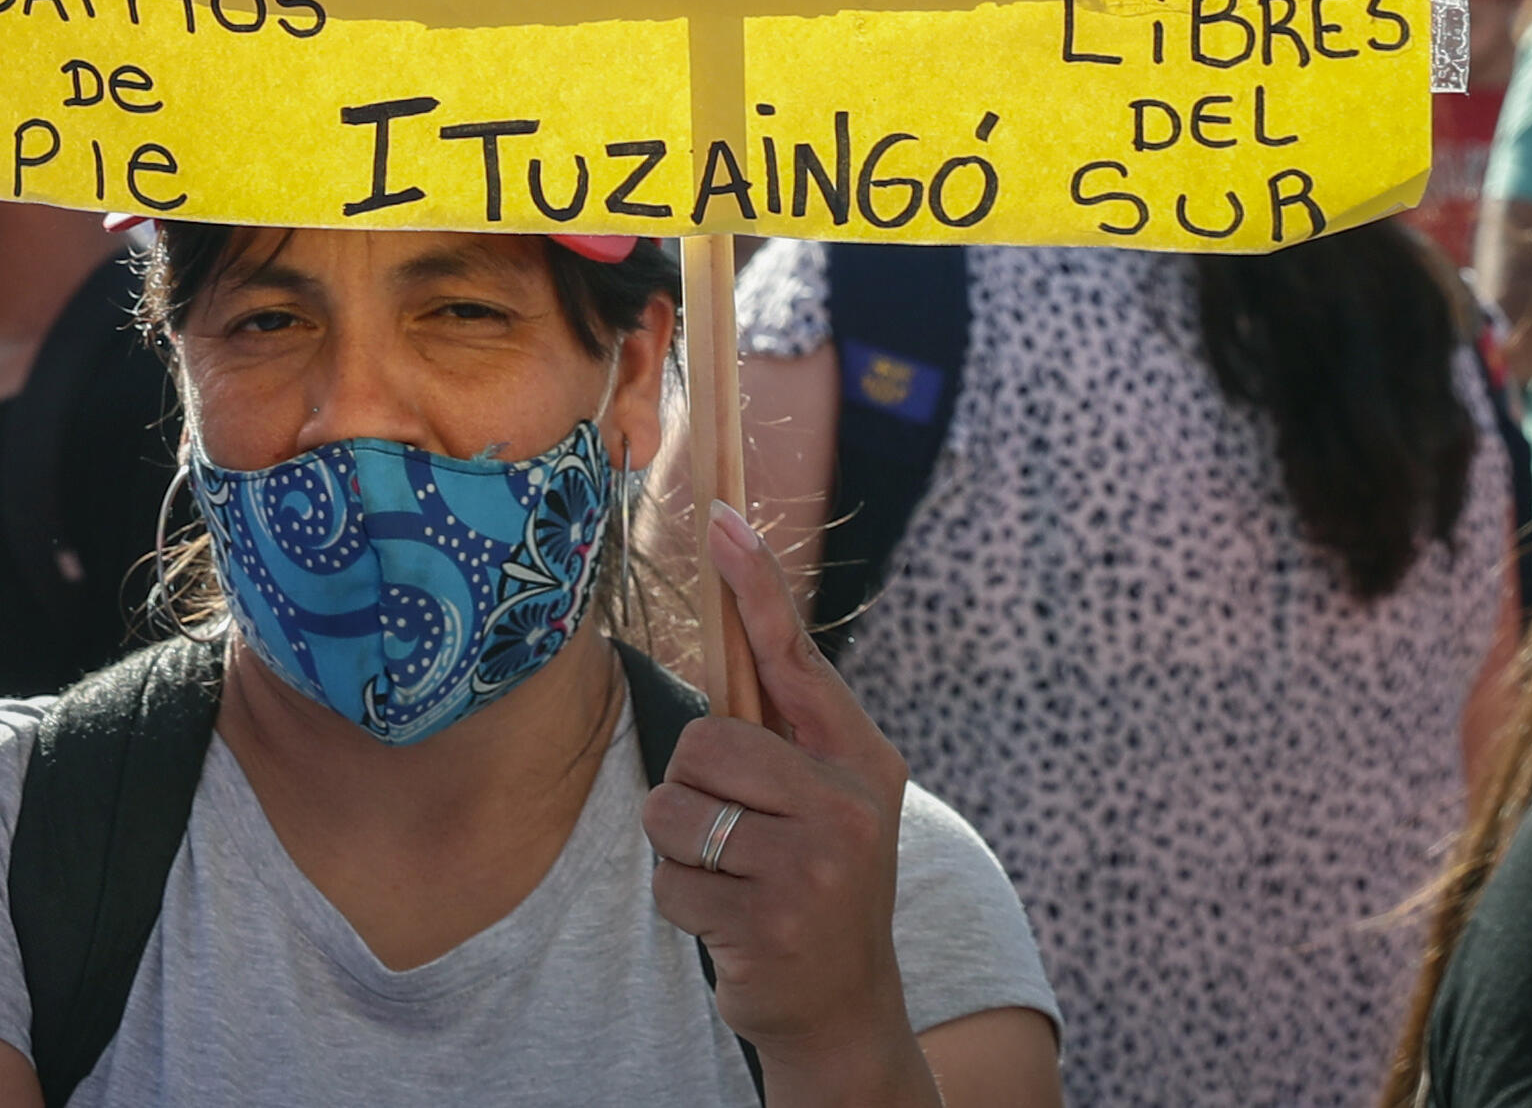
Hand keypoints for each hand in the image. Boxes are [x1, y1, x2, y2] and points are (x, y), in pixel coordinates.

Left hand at [643, 501, 933, 1105]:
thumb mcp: (827, 799)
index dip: (755, 584)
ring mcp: (811, 871)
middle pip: (704, 742)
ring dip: (680, 851)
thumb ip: (785, 732)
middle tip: (734, 834)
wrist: (845, 1012)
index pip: (796, 656)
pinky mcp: (767, 928)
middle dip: (693, 788)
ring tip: (731, 881)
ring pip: (675, 812)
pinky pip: (669, 882)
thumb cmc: (818, 880)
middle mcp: (847, 806)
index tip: (720, 518)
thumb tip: (732, 631)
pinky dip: (681, 905)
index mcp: (861, 759)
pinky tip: (729, 926)